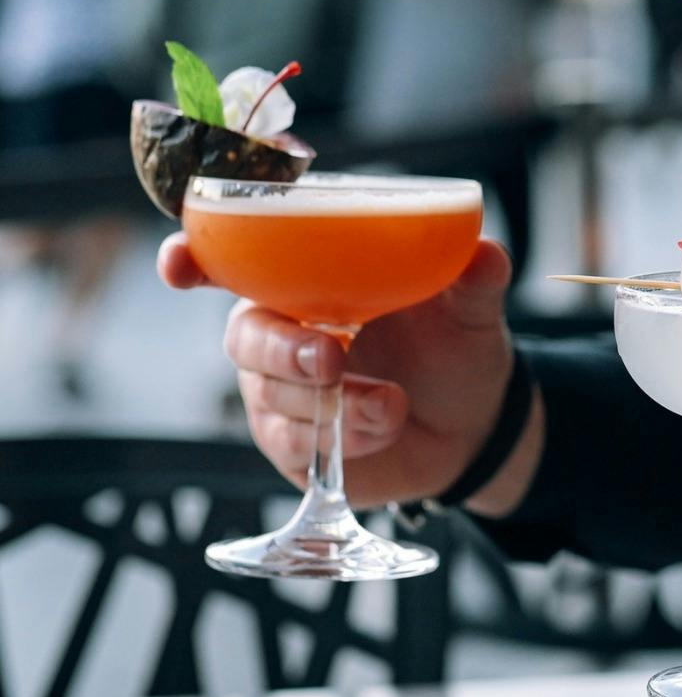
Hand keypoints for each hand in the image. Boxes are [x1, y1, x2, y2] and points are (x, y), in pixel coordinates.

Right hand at [158, 233, 542, 511]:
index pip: (235, 259)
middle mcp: (284, 329)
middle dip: (282, 349)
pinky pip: (294, 442)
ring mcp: (282, 390)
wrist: (476, 425)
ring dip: (334, 404)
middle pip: (245, 334)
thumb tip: (486, 252)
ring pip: (272, 394)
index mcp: (312, 280)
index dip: (195, 257)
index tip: (179, 265)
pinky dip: (342, 438)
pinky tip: (383, 427)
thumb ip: (474, 279)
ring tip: (392, 405)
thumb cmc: (457, 349)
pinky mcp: (293, 444)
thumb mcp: (472, 311)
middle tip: (331, 359)